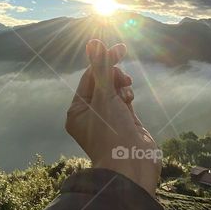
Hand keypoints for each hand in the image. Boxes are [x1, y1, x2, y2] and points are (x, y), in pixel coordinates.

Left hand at [65, 39, 160, 194]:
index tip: (120, 50)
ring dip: (122, 87)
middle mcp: (91, 116)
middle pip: (103, 83)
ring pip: (115, 92)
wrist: (132, 167)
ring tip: (126, 97)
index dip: (104, 62)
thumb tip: (95, 43)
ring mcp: (109, 121)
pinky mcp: (125, 124)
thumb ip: (101, 69)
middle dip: (114, 77)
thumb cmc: (112, 134)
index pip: (89, 77)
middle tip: (124, 79)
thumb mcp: (105, 97)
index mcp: (78, 111)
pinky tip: (130, 100)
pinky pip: (125, 102)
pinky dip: (128, 96)